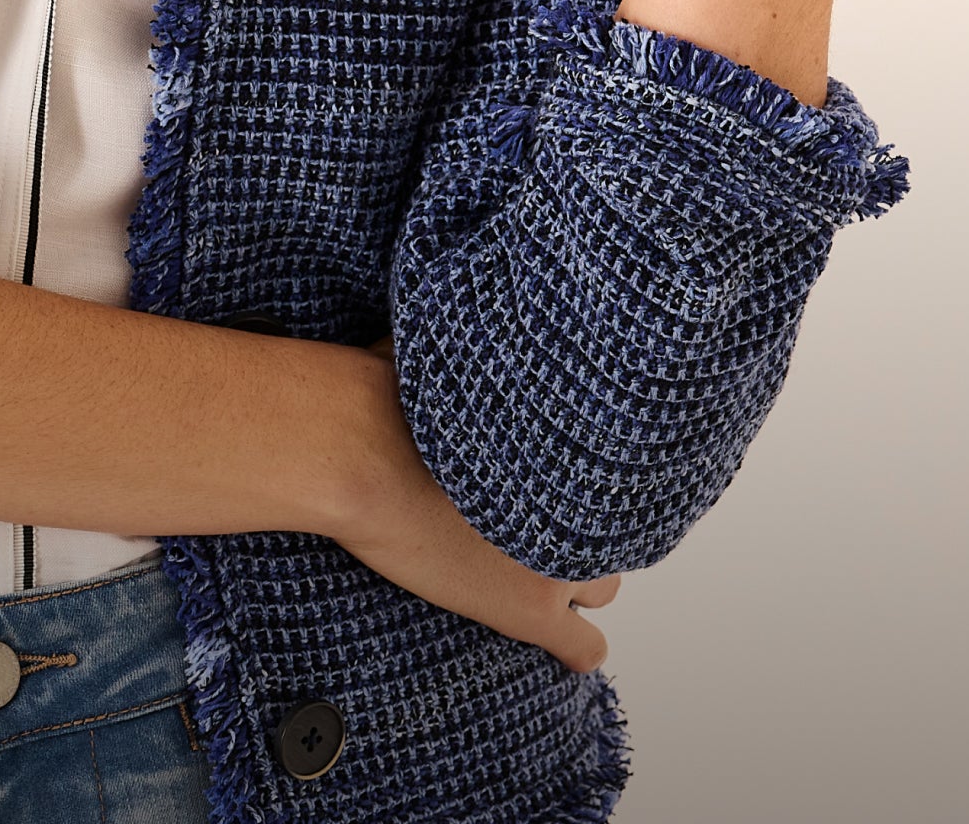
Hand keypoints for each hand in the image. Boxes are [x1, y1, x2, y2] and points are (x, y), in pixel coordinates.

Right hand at [333, 337, 620, 673]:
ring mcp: (558, 559)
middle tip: (535, 522)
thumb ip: (484, 359)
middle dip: (574, 526)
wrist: (362, 449)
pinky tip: (554, 639)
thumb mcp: (450, 359)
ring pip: (602, 586)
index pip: (604, 470)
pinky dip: (571, 646)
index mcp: (565, 442)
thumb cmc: (391, 394)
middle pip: (606, 526)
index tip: (543, 477)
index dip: (568, 478)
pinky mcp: (530, 612)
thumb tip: (483, 319)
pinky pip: (584, 649)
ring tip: (534, 572)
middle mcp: (577, 498)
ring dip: (571, 579)